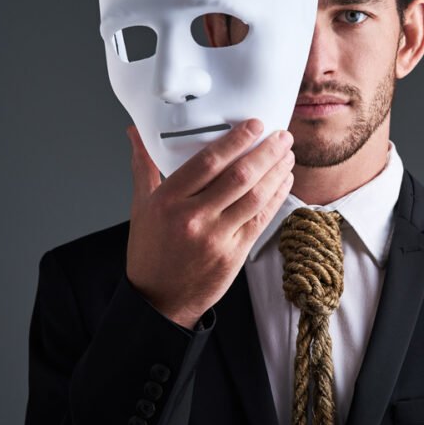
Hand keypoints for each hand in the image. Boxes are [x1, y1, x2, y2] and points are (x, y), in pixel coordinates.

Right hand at [125, 119, 294, 328]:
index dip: (236, 140)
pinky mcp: (234, 254)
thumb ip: (145, 165)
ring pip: (254, 197)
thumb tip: (136, 132)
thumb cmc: (151, 250)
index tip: (254, 125)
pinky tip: (283, 181)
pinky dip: (275, 197)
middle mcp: (192, 218)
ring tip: (287, 155)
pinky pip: (260, 219)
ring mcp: (215, 238)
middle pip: (238, 176)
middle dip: (266, 152)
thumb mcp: (142, 205)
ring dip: (276, 173)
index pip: (207, 162)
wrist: (159, 299)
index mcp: (168, 201)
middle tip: (282, 135)